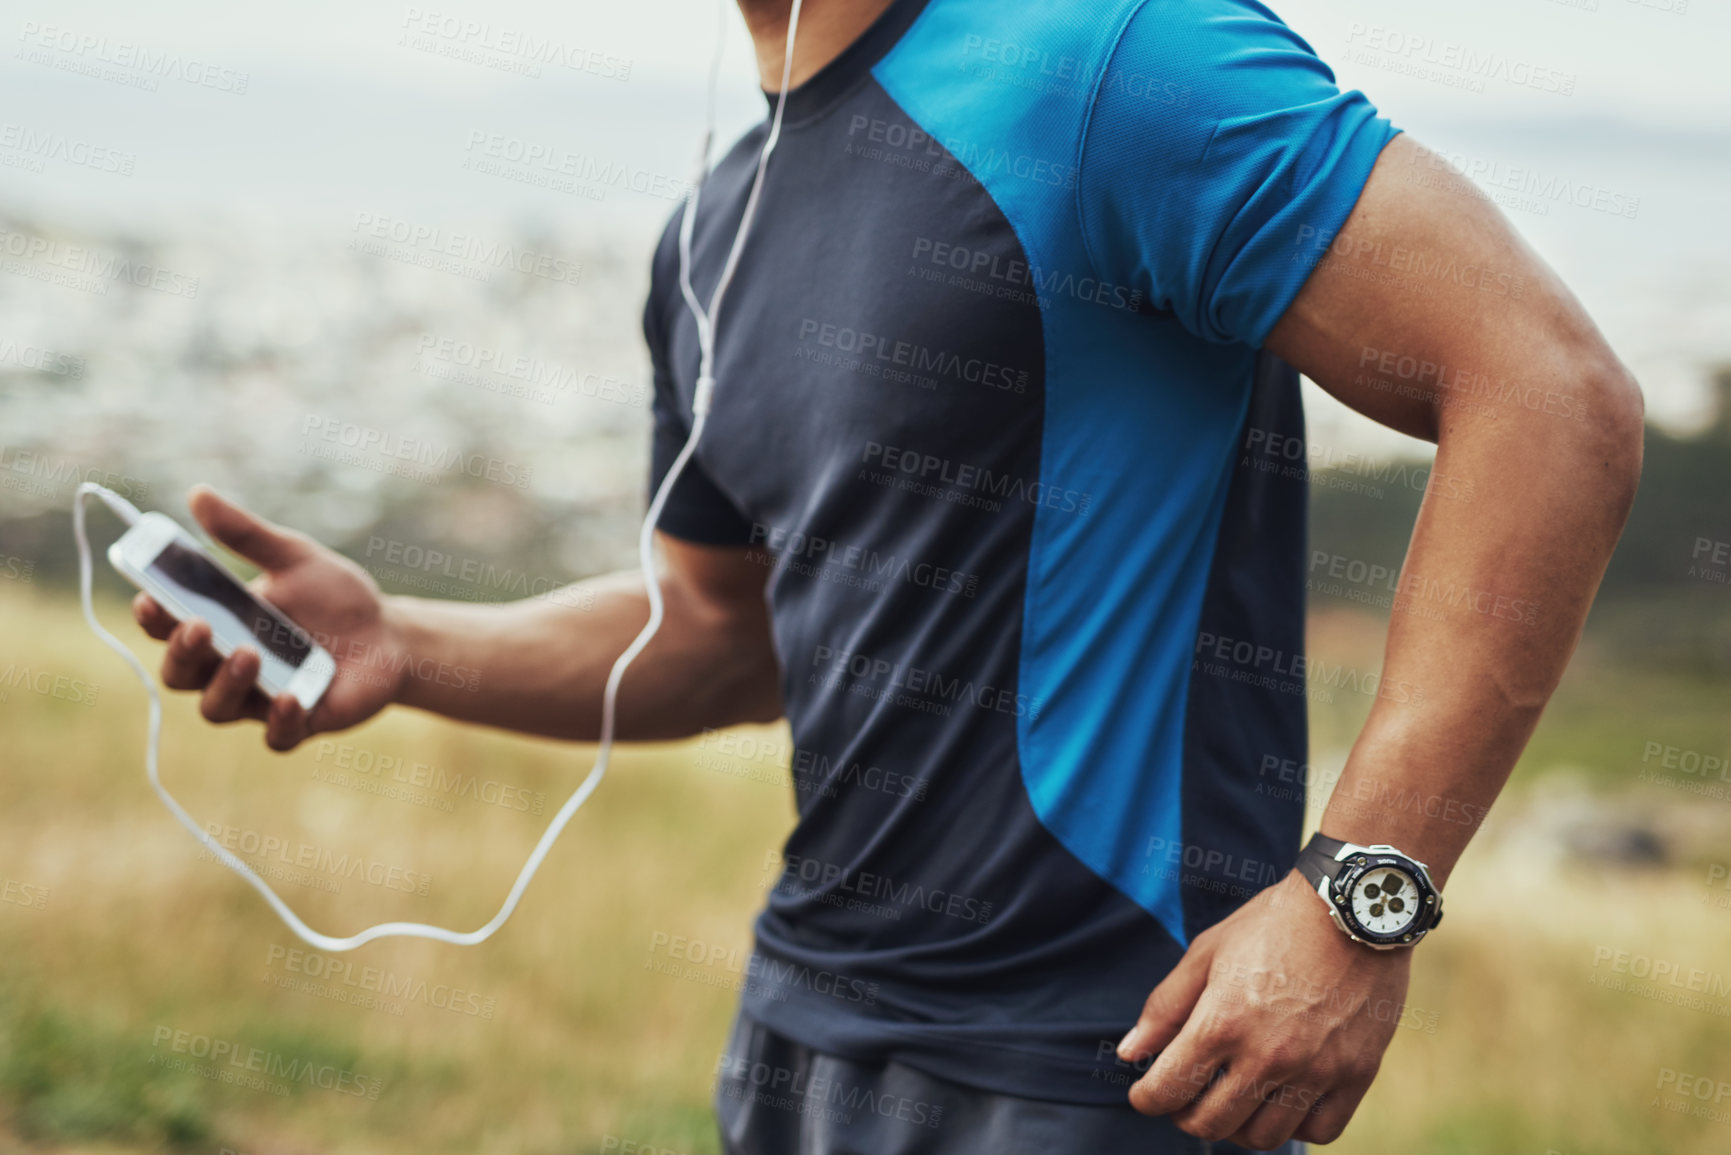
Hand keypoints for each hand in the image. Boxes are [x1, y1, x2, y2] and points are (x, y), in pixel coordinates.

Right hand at [131, 484, 403, 750]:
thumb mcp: (295, 558)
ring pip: (217, 709)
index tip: (150, 597)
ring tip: (249, 653)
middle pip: (180, 674)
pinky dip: (280, 721)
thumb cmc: (334, 597)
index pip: (167, 628)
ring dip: (225, 684)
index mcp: (218, 626)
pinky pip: (277, 737)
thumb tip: (198, 493)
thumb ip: (248, 535)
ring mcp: (261, 699)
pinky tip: (292, 697)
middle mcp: (228, 668)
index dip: (152, 618)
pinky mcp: (300, 723)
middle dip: (182, 652)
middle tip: (201, 625)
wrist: (390, 634)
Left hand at [1118, 870, 1412, 1148]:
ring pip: (1263, 1137)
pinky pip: (1319, 1131)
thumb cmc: (1272, 924)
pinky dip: (1296, 1124)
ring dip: (1239, 1125)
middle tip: (1189, 1094)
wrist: (1350, 907)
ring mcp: (1315, 1070)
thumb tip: (1130, 1053)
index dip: (1147, 1099)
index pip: (1168, 1091)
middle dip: (1186, 1115)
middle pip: (1211, 1124)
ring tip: (1234, 1097)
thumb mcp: (1207, 952)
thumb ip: (1165, 1007)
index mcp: (1222, 1022)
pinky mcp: (1356, 1074)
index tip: (1147, 1094)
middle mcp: (1268, 1056)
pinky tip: (1284, 1098)